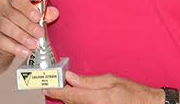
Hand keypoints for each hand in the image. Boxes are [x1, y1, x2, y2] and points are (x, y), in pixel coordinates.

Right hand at [0, 0, 59, 57]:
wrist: (5, 30)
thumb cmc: (22, 15)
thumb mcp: (34, 11)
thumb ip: (44, 12)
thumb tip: (54, 13)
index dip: (27, 8)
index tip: (38, 17)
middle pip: (12, 14)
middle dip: (28, 26)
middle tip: (39, 33)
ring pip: (6, 27)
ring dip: (22, 37)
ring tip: (34, 44)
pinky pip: (1, 41)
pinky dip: (14, 47)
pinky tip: (25, 51)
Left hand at [44, 71, 163, 103]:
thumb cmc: (133, 93)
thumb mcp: (112, 80)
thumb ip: (89, 80)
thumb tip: (71, 77)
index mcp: (97, 98)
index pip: (70, 95)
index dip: (56, 91)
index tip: (47, 88)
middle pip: (70, 103)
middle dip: (63, 94)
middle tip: (56, 86)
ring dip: (72, 99)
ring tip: (69, 90)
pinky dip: (79, 102)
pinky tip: (81, 96)